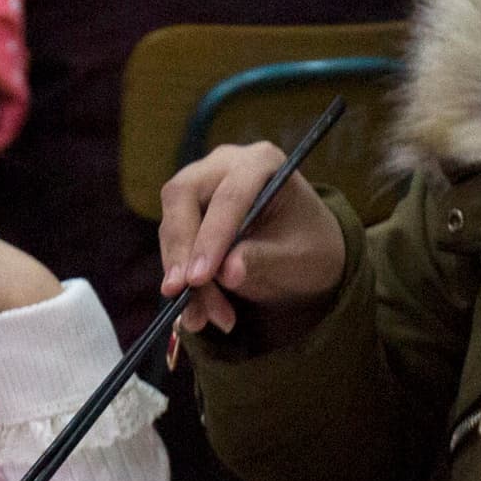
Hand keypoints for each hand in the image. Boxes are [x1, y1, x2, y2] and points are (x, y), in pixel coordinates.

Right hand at [157, 141, 346, 337]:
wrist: (304, 249)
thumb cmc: (308, 245)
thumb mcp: (296, 257)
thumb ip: (263, 259)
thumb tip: (226, 273)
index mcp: (262, 162)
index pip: (229, 195)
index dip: (211, 237)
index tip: (199, 278)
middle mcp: (224, 164)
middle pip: (182, 197)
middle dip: (180, 250)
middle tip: (179, 293)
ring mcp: (202, 186)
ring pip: (172, 225)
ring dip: (182, 275)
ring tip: (202, 318)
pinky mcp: (187, 213)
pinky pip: (173, 246)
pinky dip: (181, 282)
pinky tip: (196, 315)